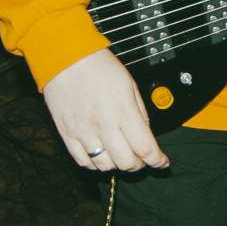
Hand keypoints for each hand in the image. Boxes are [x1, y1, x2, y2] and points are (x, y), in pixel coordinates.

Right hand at [41, 48, 169, 171]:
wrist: (65, 59)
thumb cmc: (98, 66)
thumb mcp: (130, 84)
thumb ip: (140, 111)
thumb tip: (145, 133)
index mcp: (123, 111)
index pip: (145, 148)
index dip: (157, 160)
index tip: (161, 162)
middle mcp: (104, 125)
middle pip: (126, 163)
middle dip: (139, 164)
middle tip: (141, 158)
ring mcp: (84, 132)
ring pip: (105, 166)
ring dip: (117, 165)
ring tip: (120, 154)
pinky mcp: (68, 134)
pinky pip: (83, 161)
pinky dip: (95, 164)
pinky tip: (101, 155)